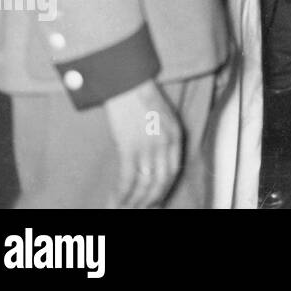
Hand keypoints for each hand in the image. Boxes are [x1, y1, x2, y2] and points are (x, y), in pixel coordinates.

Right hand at [104, 79, 183, 208]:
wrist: (127, 81)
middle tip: (137, 210)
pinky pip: (127, 178)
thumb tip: (153, 161)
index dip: (163, 190)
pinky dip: (121, 194)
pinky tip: (114, 202)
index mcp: (176, 135)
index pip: (173, 172)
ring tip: (122, 210)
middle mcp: (166, 143)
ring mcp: (149, 146)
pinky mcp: (130, 146)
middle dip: (148, 201)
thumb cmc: (140, 96)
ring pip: (143, 184)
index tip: (154, 201)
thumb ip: (163, 137)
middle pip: (160, 182)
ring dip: (133, 202)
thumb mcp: (162, 116)